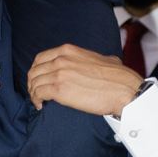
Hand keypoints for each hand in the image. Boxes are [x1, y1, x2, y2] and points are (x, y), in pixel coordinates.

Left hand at [27, 44, 142, 116]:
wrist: (125, 90)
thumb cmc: (119, 77)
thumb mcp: (103, 59)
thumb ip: (93, 59)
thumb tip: (99, 63)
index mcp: (69, 50)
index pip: (41, 58)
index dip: (36, 70)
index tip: (38, 79)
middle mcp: (61, 60)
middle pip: (34, 71)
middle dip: (32, 83)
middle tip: (36, 93)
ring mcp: (59, 74)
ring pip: (34, 83)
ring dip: (33, 94)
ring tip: (38, 102)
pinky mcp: (60, 90)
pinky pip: (38, 94)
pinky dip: (36, 101)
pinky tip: (41, 106)